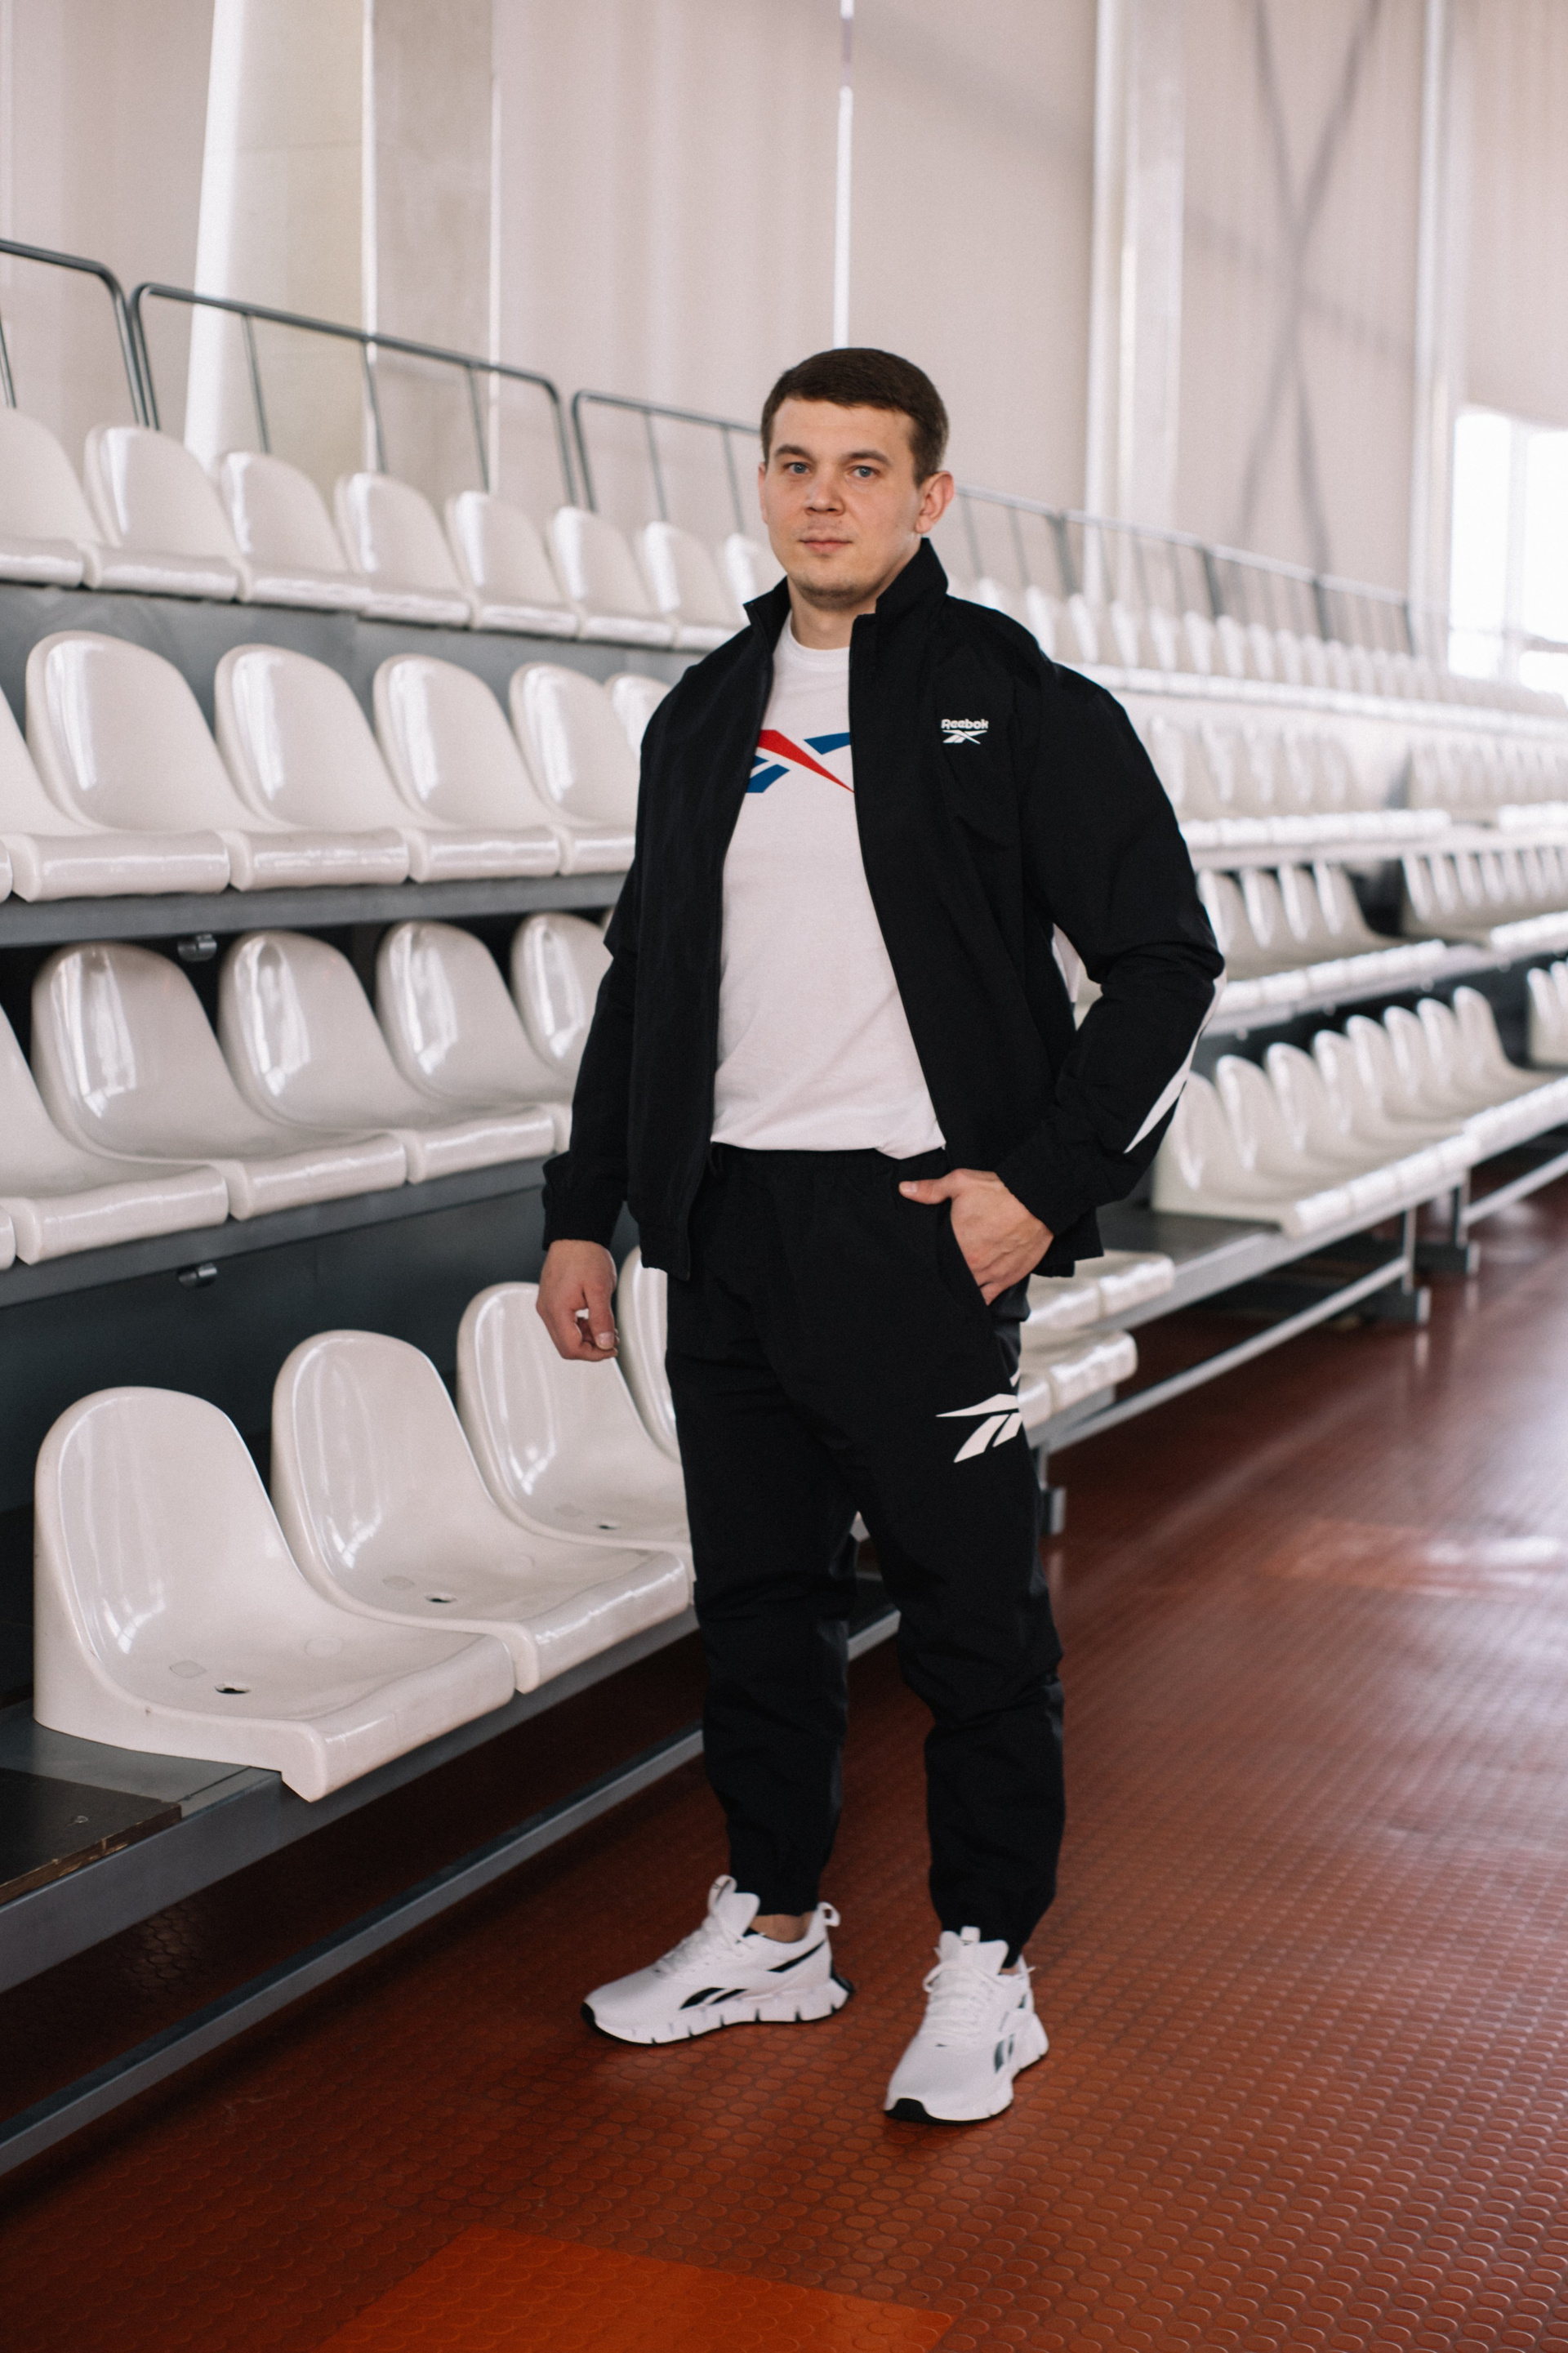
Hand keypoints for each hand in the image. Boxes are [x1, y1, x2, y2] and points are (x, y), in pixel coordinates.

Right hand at [537, 1240, 618, 1360]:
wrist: (575, 1235)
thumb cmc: (586, 1256)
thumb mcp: (600, 1289)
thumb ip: (602, 1319)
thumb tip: (605, 1344)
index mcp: (556, 1309)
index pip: (571, 1348)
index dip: (593, 1354)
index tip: (611, 1349)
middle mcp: (546, 1310)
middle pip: (565, 1346)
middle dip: (590, 1348)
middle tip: (611, 1340)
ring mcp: (546, 1305)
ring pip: (564, 1336)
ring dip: (586, 1338)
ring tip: (606, 1328)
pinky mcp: (550, 1300)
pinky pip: (562, 1323)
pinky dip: (579, 1327)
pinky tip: (594, 1319)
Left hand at [899, 1168, 1051, 1302]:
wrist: (1037, 1200)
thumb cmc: (1000, 1191)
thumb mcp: (961, 1182)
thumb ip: (930, 1189)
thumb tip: (904, 1189)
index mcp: (956, 1244)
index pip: (936, 1261)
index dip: (931, 1263)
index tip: (928, 1262)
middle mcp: (971, 1264)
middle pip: (950, 1277)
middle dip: (945, 1276)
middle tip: (942, 1273)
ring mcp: (989, 1275)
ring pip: (967, 1290)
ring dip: (961, 1288)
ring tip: (954, 1286)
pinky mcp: (1007, 1279)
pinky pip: (988, 1299)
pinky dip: (979, 1300)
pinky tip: (972, 1300)